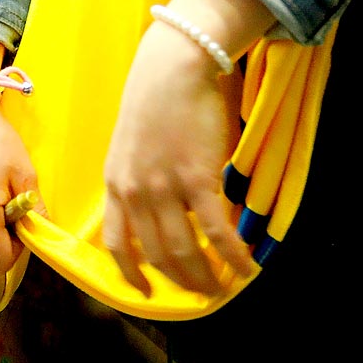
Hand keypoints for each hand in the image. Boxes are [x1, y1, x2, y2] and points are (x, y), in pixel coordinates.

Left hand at [101, 20, 255, 297]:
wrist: (172, 69)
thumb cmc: (155, 100)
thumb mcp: (131, 145)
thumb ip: (139, 179)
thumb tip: (161, 209)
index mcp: (115, 184)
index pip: (117, 244)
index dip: (131, 275)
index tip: (146, 292)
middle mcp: (135, 192)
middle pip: (156, 255)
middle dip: (180, 282)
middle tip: (201, 293)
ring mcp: (165, 189)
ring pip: (185, 251)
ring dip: (205, 276)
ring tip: (222, 287)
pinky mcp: (198, 180)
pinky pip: (217, 233)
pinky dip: (233, 257)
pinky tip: (247, 268)